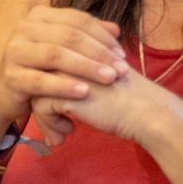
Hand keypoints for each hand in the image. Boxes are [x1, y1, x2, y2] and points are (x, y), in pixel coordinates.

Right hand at [0, 6, 128, 133]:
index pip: (77, 20)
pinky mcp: (11, 76)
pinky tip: (84, 92)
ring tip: (109, 79)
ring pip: (55, 54)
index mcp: (39, 16)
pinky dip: (64, 86)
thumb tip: (116, 29)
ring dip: (86, 67)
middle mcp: (24, 28)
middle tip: (121, 69)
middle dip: (99, 52)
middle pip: (69, 35)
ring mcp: (15, 51)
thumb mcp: (62, 48)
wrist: (5, 91)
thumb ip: (86, 36)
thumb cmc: (40, 67)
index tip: (122, 54)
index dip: (102, 36)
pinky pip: (41, 80)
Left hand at [30, 68, 177, 148]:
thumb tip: (63, 92)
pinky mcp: (64, 91)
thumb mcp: (102, 77)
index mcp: (78, 47)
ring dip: (45, 119)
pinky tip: (67, 135)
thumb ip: (82, 76)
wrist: (146, 111)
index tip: (59, 111)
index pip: (47, 66)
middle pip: (38, 78)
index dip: (50, 90)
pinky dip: (50, 125)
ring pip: (36, 93)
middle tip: (56, 127)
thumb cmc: (129, 98)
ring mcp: (65, 71)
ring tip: (60, 135)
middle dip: (43, 106)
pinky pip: (42, 108)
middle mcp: (68, 55)